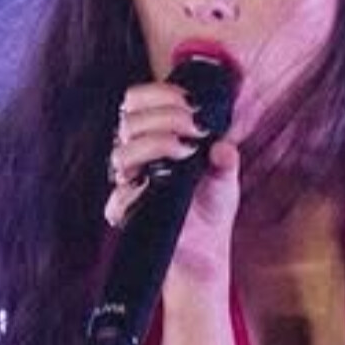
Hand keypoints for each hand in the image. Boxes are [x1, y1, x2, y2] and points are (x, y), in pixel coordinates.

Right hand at [106, 82, 239, 280]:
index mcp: (152, 137)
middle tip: (195, 127)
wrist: (205, 250)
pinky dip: (140, 187)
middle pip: (128, 122)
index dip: (160, 94)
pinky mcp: (125, 214)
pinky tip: (164, 183)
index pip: (137, 102)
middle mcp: (135, 156)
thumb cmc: (210, 206)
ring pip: (122, 153)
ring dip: (155, 143)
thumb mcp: (226, 176)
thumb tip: (223, 146)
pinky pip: (119, 197)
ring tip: (186, 151)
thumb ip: (225, 158)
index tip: (191, 101)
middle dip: (165, 117)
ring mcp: (128, 184)